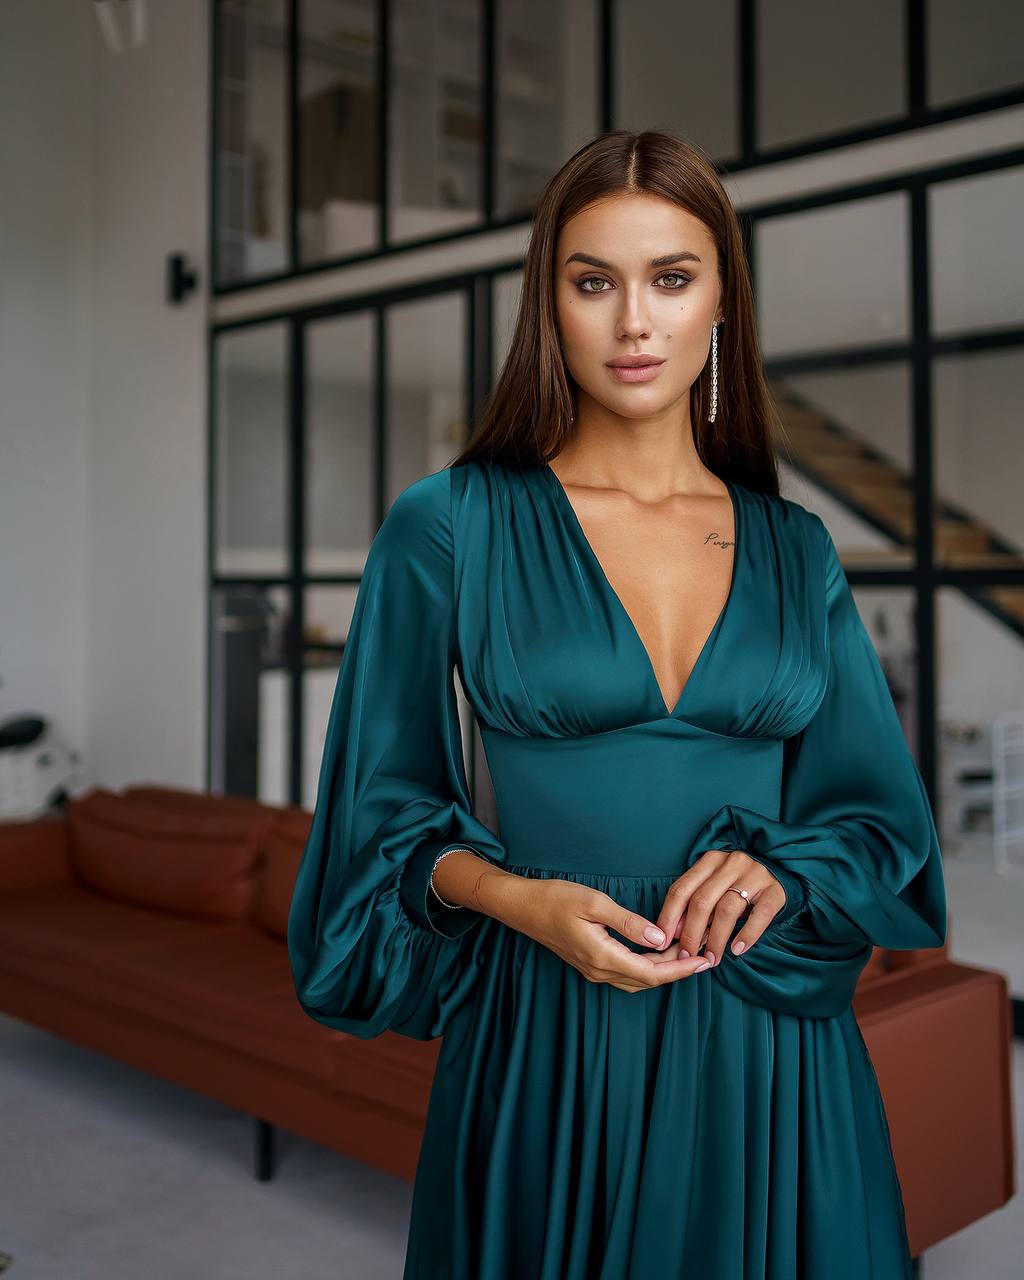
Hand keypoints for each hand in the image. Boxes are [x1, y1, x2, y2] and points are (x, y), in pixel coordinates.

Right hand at [509, 878, 715, 993]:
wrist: (521, 907)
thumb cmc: (555, 898)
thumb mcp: (594, 902)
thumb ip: (628, 922)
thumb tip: (660, 939)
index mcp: (603, 957)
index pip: (652, 973)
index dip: (682, 969)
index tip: (704, 961)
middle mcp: (599, 970)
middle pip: (648, 980)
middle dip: (678, 970)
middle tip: (704, 952)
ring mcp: (593, 970)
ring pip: (637, 979)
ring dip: (663, 969)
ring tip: (686, 950)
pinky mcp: (589, 964)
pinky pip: (626, 973)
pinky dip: (647, 966)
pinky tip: (657, 950)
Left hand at [650, 849, 787, 967]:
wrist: (779, 869)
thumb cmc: (737, 883)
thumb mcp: (713, 886)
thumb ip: (694, 904)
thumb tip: (674, 933)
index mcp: (709, 860)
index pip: (681, 889)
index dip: (668, 917)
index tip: (662, 942)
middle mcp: (731, 863)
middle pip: (702, 901)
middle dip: (690, 933)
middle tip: (686, 956)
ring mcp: (755, 875)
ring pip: (727, 909)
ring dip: (715, 939)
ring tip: (711, 959)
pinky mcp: (775, 890)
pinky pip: (760, 915)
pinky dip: (747, 934)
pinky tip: (737, 950)